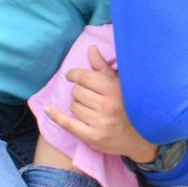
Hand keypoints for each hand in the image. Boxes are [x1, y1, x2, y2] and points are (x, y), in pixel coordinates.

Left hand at [44, 44, 155, 163]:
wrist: (138, 138)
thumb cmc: (127, 106)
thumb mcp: (119, 85)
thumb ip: (103, 67)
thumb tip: (91, 49)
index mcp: (114, 90)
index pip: (84, 77)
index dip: (74, 74)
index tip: (73, 75)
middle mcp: (107, 106)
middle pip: (77, 92)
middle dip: (80, 92)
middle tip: (90, 97)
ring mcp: (100, 123)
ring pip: (73, 106)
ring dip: (78, 106)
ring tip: (91, 110)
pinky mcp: (93, 137)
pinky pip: (67, 123)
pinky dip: (56, 116)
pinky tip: (49, 109)